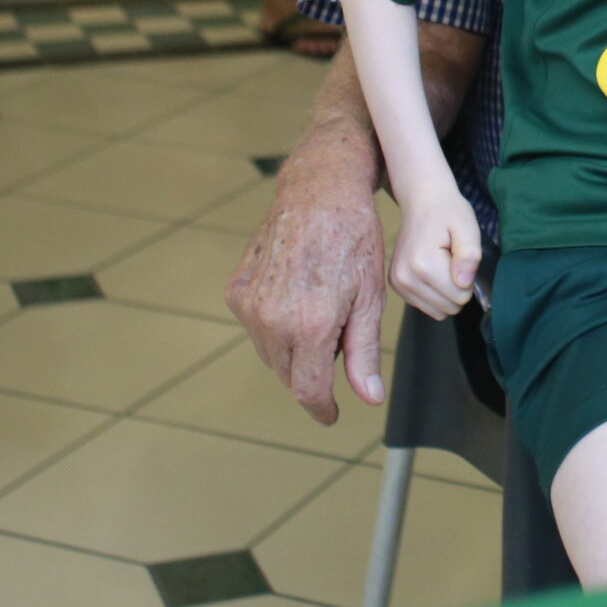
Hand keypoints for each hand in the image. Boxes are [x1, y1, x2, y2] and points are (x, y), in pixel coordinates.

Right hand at [224, 147, 390, 423]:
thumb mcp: (371, 297)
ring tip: (321, 310)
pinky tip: (297, 296)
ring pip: (271, 353)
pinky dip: (275, 325)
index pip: (308, 391)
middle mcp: (272, 320)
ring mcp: (249, 305)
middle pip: (290, 375)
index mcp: (309, 326)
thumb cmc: (354, 239)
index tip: (331, 415)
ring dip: (294, 350)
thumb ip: (365, 352)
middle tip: (340, 337)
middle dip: (314, 372)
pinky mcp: (236, 290)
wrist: (319, 191)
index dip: (322, 409)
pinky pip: (256, 327)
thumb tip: (369, 397)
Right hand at [389, 190, 482, 318]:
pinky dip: (434, 293)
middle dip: (457, 288)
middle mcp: (405, 278)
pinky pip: (425, 306)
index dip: (467, 279)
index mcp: (423, 264)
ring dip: (445, 292)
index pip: (460, 297)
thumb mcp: (467, 227)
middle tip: (452, 259)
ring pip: (437, 311)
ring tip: (442, 264)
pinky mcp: (396, 285)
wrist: (421, 200)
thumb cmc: (448, 212)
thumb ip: (469, 255)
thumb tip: (464, 284)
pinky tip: (432, 269)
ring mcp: (397, 283)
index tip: (458, 256)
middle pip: (448, 308)